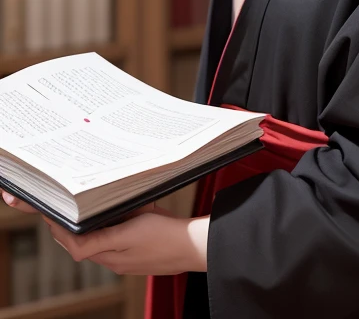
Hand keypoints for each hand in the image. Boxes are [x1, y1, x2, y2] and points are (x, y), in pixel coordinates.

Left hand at [1, 191, 208, 274]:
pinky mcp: (139, 254)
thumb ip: (101, 237)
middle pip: (84, 246)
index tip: (50, 215)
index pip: (75, 246)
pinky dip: (107, 231)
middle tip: (60, 211)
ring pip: (99, 244)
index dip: (60, 230)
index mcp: (111, 256)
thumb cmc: (166, 235)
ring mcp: (128, 259)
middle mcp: (116, 261)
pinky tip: (115, 218)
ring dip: (89, 230)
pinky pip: (116, 243)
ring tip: (83, 211)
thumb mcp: (130, 230)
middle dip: (69, 230)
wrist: (194, 246)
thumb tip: (74, 240)